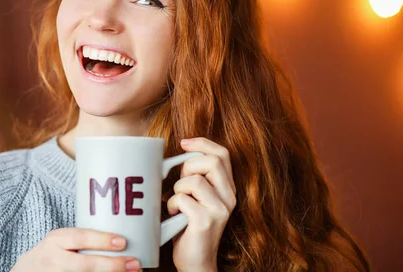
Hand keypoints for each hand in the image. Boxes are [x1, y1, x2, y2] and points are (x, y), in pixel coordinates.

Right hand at [11, 228, 141, 271]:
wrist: (27, 271)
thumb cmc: (53, 252)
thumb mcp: (62, 240)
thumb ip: (84, 239)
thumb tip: (124, 240)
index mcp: (56, 240)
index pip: (79, 238)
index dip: (102, 240)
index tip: (123, 242)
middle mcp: (53, 260)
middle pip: (84, 265)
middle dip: (111, 265)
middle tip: (134, 264)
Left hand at [167, 137, 236, 271]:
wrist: (196, 262)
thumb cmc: (189, 227)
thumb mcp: (197, 197)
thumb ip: (195, 177)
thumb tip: (179, 153)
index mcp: (228, 188)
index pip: (222, 154)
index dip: (202, 143)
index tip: (183, 143)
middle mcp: (229, 197)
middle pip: (211, 161)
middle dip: (188, 166)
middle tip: (180, 183)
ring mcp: (219, 209)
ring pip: (194, 180)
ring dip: (177, 189)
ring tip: (177, 203)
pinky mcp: (206, 221)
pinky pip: (182, 198)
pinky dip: (172, 204)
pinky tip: (174, 214)